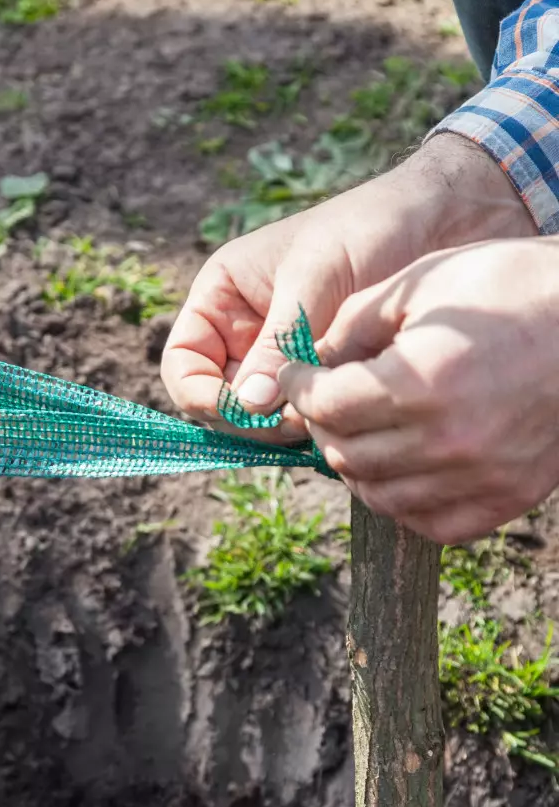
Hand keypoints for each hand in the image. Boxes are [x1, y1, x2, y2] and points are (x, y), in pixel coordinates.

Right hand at [162, 134, 533, 439]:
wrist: (442, 222)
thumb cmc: (369, 228)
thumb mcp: (316, 279)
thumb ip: (279, 342)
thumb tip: (248, 406)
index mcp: (221, 297)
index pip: (182, 365)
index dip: (202, 396)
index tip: (246, 411)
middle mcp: (244, 332)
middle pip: (217, 403)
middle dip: (251, 420)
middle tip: (302, 419)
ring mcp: (282, 358)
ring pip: (259, 419)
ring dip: (286, 427)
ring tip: (331, 413)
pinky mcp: (322, 378)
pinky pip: (302, 417)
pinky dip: (317, 425)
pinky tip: (349, 416)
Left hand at [279, 238, 558, 543]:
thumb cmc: (511, 287)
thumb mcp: (424, 283)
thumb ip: (356, 325)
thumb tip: (308, 361)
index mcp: (422, 380)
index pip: (326, 404)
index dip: (298, 387)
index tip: (295, 375)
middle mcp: (449, 439)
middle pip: (345, 452)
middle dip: (321, 424)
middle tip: (324, 401)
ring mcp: (482, 476)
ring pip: (378, 496)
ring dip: (355, 465)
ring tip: (359, 433)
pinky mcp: (509, 498)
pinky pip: (431, 523)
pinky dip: (403, 501)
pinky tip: (402, 467)